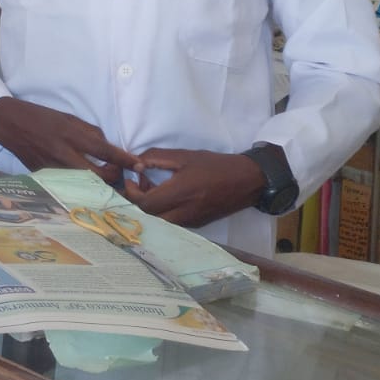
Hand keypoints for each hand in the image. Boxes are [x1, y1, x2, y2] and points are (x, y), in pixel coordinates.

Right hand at [0, 97, 139, 184]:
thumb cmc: (39, 116)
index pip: (104, 150)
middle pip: (97, 175)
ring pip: (84, 185)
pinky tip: (85, 184)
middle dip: (113, 177)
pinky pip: (68, 185)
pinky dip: (79, 186)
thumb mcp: (67, 117)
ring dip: (98, 184)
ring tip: (105, 181)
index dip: (124, 159)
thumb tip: (107, 147)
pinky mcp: (43, 177)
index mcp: (70, 134)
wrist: (8, 123)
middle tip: (119, 173)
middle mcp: (62, 154)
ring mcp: (52, 168)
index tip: (139, 165)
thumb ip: (89, 132)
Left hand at [122, 147, 265, 228]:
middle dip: (138, 201)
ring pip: (160, 222)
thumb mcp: (184, 155)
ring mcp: (192, 222)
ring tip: (152, 188)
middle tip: (140, 183)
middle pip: (149, 217)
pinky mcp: (198, 225)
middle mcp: (185, 213)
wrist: (247, 180)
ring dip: (150, 208)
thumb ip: (156, 157)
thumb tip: (136, 163)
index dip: (132, 192)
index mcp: (181, 194)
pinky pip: (172, 223)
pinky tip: (166, 196)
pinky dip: (163, 212)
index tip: (132, 178)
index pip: (145, 204)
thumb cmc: (215, 165)